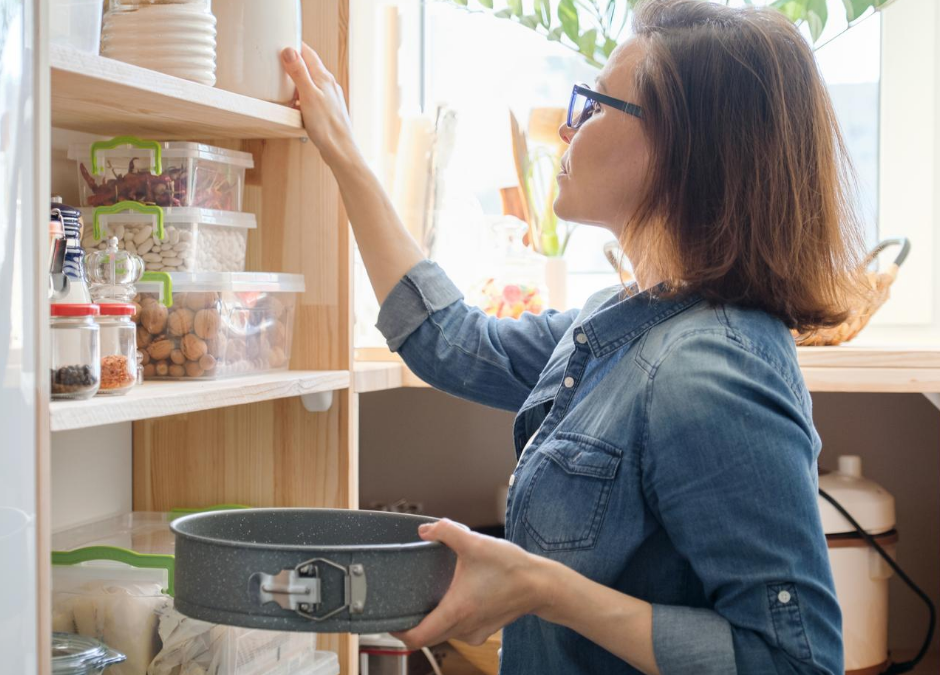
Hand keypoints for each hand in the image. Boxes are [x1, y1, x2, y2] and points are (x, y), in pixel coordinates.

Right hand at [281, 44, 359, 167]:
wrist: (340, 150)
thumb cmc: (327, 126)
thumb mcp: (308, 95)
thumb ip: (299, 72)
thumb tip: (289, 50)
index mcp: (324, 78)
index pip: (308, 52)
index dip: (294, 46)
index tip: (281, 43)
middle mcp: (328, 85)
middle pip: (308, 67)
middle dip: (293, 65)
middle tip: (278, 65)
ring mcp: (329, 98)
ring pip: (309, 84)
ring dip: (296, 84)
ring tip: (283, 89)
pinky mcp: (327, 111)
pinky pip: (311, 99)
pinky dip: (300, 99)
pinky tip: (295, 108)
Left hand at [392, 519, 551, 648]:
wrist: (541, 585)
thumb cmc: (511, 568)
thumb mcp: (475, 543)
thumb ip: (446, 531)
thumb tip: (425, 530)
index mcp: (456, 611)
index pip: (416, 638)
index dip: (398, 632)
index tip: (390, 618)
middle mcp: (463, 628)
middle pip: (427, 637)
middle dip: (412, 624)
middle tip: (403, 603)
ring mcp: (474, 632)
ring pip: (442, 634)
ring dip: (432, 620)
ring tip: (427, 596)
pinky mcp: (483, 631)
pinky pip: (457, 631)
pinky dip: (449, 619)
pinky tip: (453, 598)